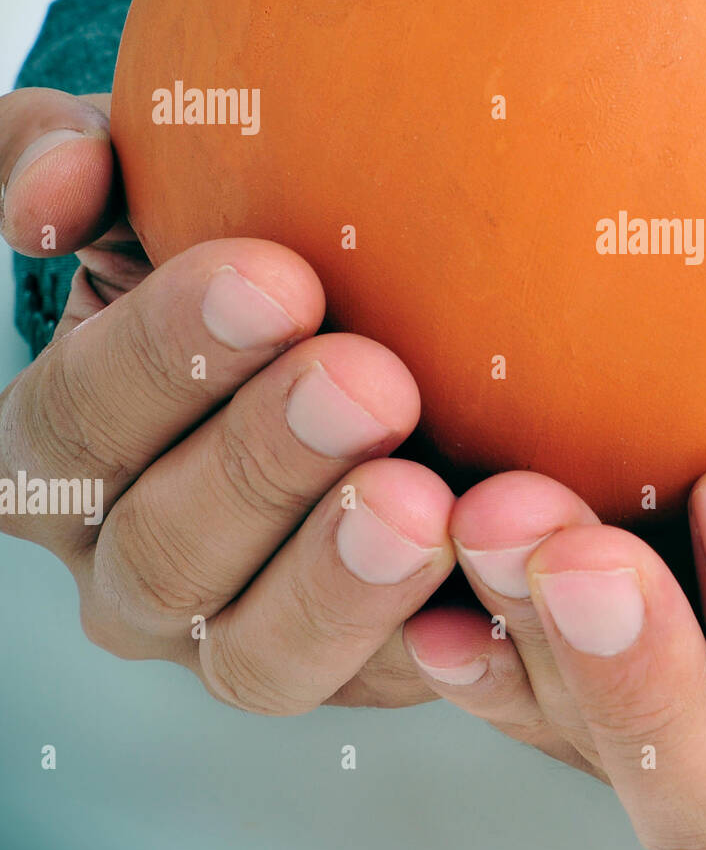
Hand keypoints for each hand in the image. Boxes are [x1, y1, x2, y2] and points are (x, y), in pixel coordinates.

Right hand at [0, 88, 461, 711]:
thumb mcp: (147, 200)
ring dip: (341, 580)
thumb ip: (75, 166)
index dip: (164, 355)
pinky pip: (397, 683)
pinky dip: (452, 642)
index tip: (279, 279)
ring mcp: (243, 638)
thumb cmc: (247, 265)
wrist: (361, 351)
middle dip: (265, 463)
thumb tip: (54, 187)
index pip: (75, 418)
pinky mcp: (362, 672)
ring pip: (260, 656)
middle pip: (165, 548)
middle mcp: (132, 570)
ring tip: (424, 503)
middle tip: (370, 382)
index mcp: (63, 454)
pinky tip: (507, 577)